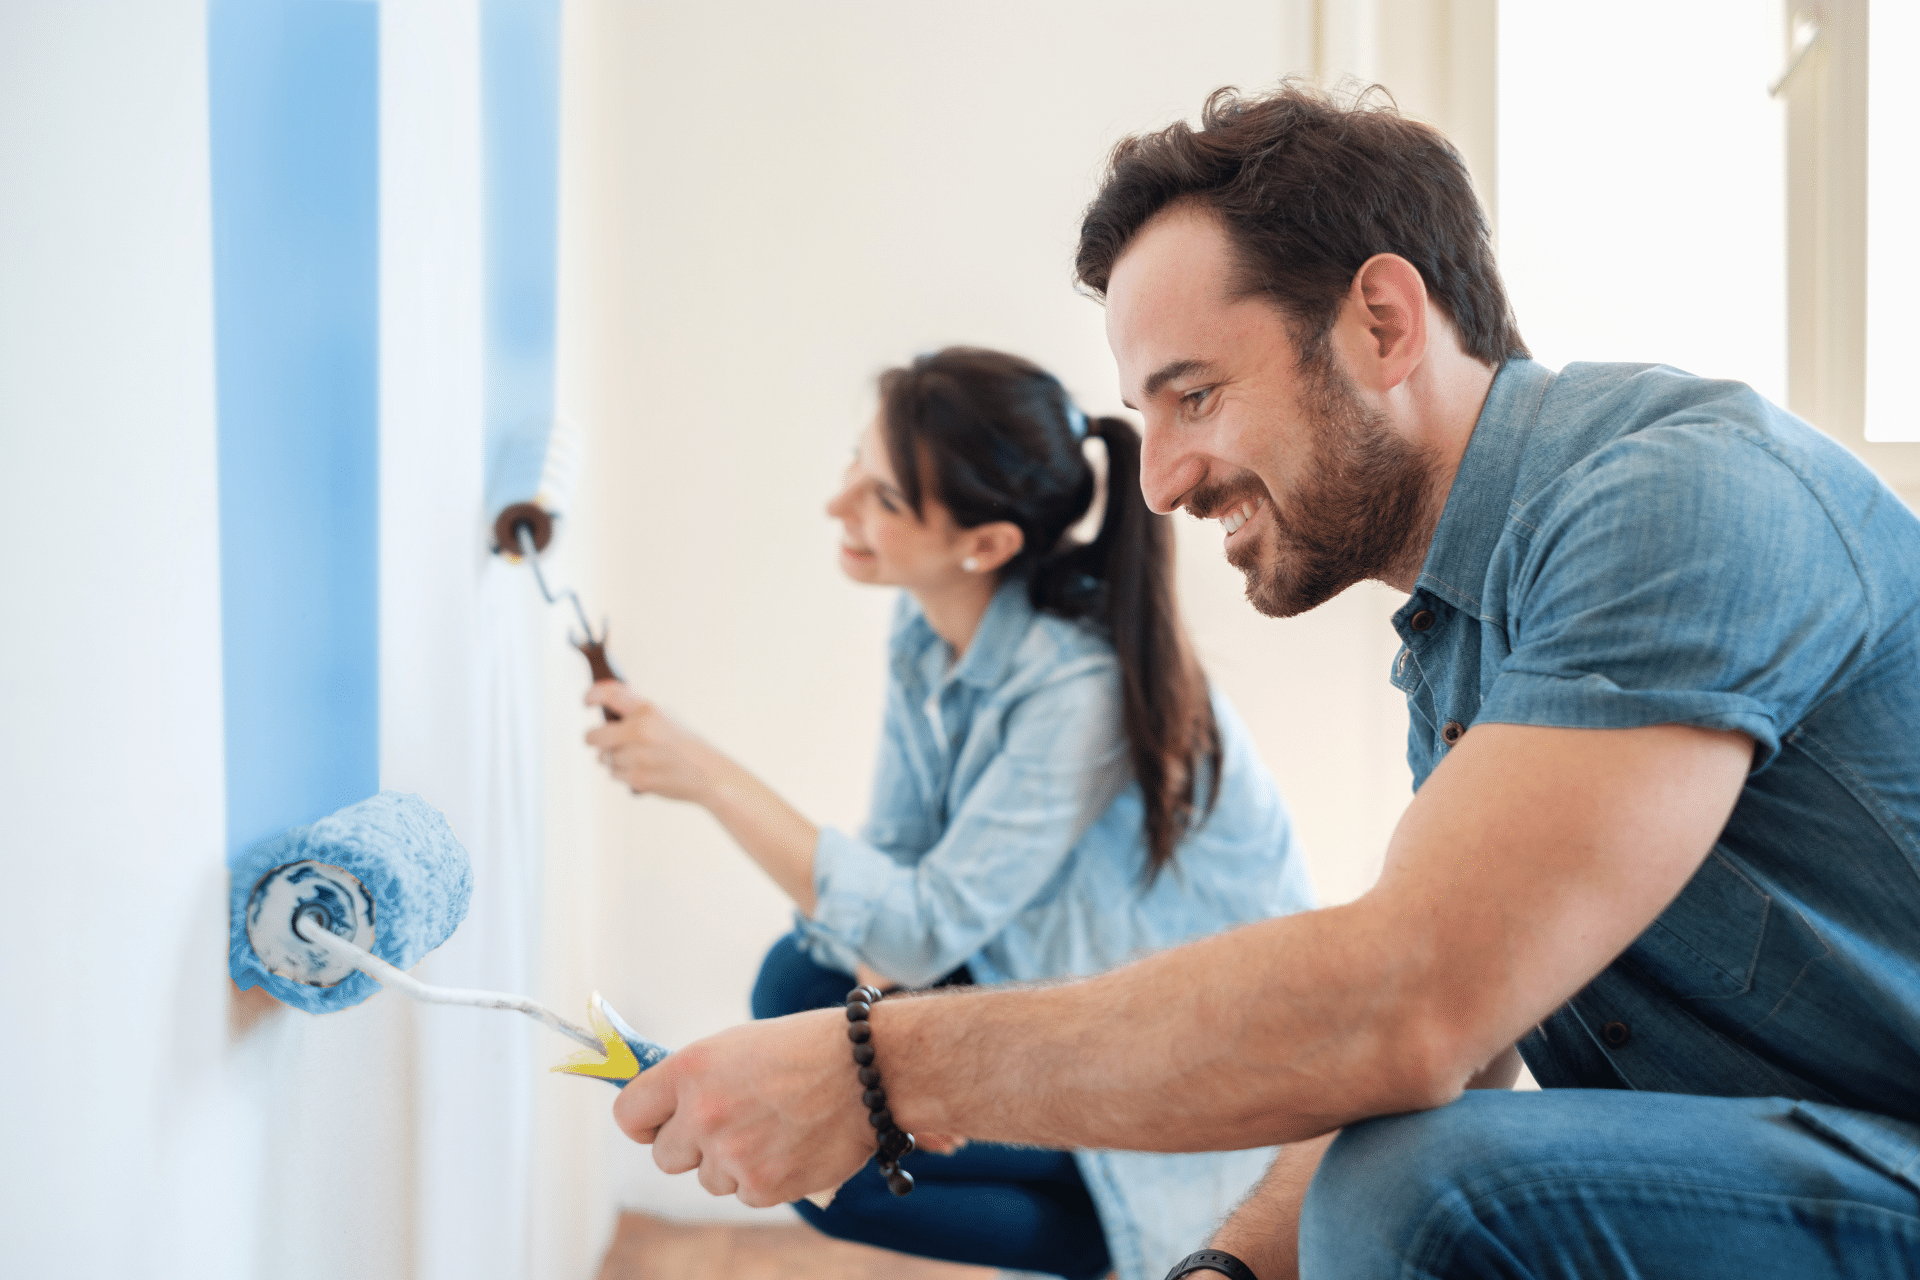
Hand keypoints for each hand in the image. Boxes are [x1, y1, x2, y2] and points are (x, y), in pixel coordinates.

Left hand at [585, 682, 718, 802]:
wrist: (708, 774)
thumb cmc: (686, 745)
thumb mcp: (666, 716)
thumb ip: (638, 710)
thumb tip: (609, 704)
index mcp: (648, 711)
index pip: (610, 694)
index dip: (592, 695)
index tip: (586, 701)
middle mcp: (640, 731)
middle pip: (594, 736)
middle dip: (593, 739)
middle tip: (598, 740)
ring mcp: (638, 757)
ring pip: (604, 758)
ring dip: (613, 759)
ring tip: (637, 758)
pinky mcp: (638, 779)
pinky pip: (614, 775)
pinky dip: (624, 774)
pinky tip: (642, 769)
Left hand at [613, 1008, 875, 1205]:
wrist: (870, 1069)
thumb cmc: (806, 1048)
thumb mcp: (738, 1045)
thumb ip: (696, 1078)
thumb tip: (666, 1106)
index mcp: (691, 1070)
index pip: (629, 1114)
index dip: (644, 1121)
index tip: (658, 1123)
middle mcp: (702, 1115)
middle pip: (665, 1156)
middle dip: (690, 1146)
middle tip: (726, 1126)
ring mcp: (732, 1156)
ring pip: (709, 1178)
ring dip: (733, 1162)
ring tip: (774, 1128)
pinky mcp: (763, 1187)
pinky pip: (745, 1192)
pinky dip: (764, 1177)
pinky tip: (791, 1145)